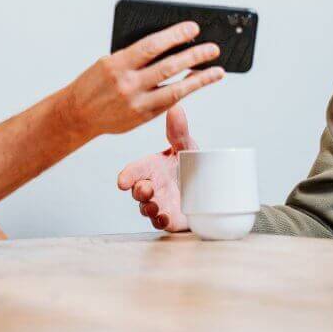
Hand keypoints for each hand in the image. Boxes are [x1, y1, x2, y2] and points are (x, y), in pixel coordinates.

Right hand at [63, 22, 222, 140]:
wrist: (78, 113)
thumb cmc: (95, 83)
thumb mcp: (109, 62)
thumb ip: (134, 56)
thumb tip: (166, 45)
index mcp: (118, 64)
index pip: (152, 45)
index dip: (175, 35)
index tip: (193, 28)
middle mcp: (128, 84)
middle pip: (169, 67)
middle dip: (194, 55)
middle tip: (212, 48)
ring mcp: (137, 103)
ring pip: (176, 89)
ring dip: (199, 78)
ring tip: (216, 70)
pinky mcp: (143, 117)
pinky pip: (170, 102)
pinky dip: (186, 91)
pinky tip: (198, 83)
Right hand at [116, 105, 197, 230]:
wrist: (210, 187)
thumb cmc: (190, 163)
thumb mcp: (186, 146)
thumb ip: (178, 131)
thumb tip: (175, 108)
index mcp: (152, 167)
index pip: (135, 170)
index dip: (127, 176)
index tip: (122, 182)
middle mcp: (153, 186)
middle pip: (137, 191)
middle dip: (139, 191)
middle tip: (146, 189)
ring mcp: (159, 204)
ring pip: (146, 209)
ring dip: (148, 208)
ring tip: (154, 206)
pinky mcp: (170, 219)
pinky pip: (161, 223)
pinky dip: (161, 221)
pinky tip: (165, 218)